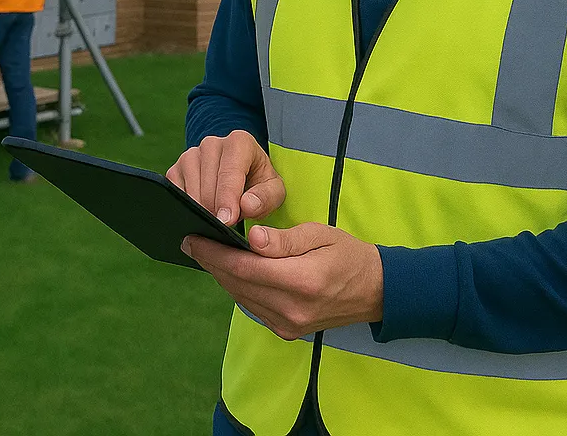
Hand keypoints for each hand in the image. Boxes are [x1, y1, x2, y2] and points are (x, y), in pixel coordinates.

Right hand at [166, 130, 284, 226]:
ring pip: (189, 190)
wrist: (243, 174)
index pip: (230, 173)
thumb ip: (266, 198)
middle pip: (207, 184)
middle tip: (224, 229)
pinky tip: (199, 216)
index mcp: (239, 142)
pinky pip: (175, 193)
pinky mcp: (176, 169)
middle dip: (215, 210)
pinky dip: (185, 208)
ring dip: (201, 210)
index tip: (226, 222)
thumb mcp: (274, 191)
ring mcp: (190, 155)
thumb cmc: (259, 182)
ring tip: (216, 223)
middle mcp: (212, 144)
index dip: (227, 199)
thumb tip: (246, 206)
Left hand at [183, 223, 383, 340]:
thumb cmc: (348, 255)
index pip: (244, 268)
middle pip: (237, 285)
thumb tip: (250, 237)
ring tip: (205, 253)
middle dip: (211, 262)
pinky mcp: (287, 331)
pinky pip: (252, 307)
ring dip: (221, 276)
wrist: (376, 292)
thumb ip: (283, 240)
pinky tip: (229, 271)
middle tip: (190, 241)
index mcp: (302, 282)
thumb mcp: (320, 235)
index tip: (192, 237)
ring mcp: (288, 325)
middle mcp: (291, 310)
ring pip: (241, 297)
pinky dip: (238, 288)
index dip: (214, 253)